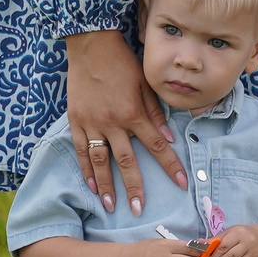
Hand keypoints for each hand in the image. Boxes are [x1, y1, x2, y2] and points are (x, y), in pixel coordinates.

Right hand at [64, 29, 180, 213]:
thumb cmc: (123, 63)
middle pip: (126, 161)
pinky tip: (90, 186)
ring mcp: (92, 123)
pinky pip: (80, 151)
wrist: (92, 47)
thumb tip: (168, 138)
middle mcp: (113, 122)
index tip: (181, 183)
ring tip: (110, 206)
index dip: (170, 166)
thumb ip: (156, 112)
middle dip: (135, 187)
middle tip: (140, 209)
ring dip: (106, 186)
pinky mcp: (76, 121)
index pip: (157, 146)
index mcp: (134, 113)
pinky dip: (85, 170)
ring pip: (100, 161)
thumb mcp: (146, 84)